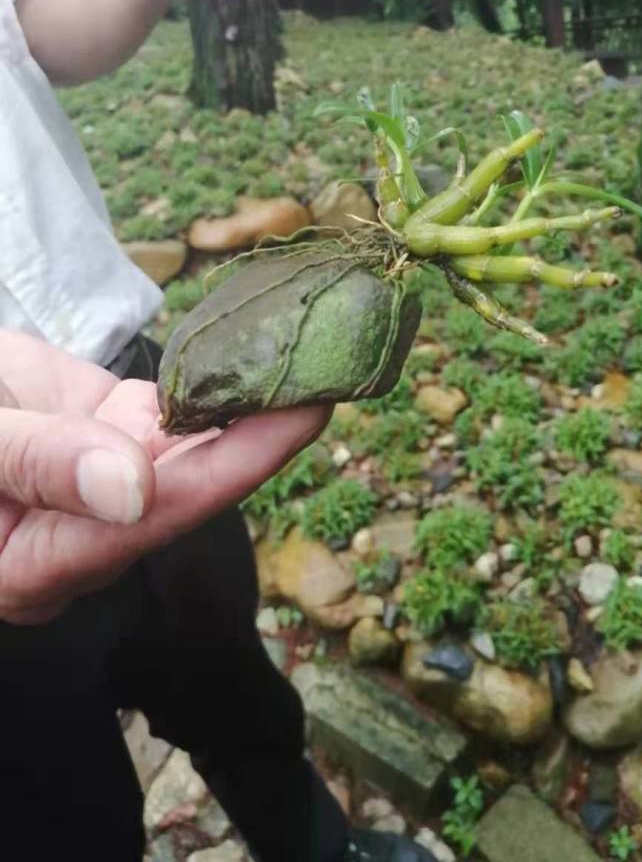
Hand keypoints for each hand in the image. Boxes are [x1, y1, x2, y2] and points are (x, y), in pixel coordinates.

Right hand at [0, 331, 328, 624]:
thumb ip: (38, 466)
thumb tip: (136, 493)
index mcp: (45, 560)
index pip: (167, 509)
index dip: (244, 458)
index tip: (312, 408)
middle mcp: (94, 534)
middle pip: (201, 480)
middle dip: (273, 424)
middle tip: (343, 358)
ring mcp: (112, 485)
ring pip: (199, 444)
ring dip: (258, 396)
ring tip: (322, 342)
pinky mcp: (117, 438)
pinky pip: (178, 412)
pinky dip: (222, 378)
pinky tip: (266, 344)